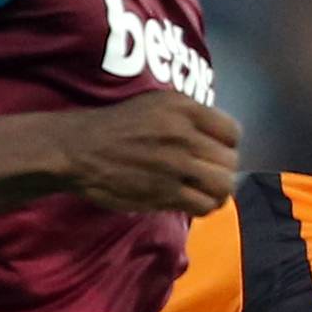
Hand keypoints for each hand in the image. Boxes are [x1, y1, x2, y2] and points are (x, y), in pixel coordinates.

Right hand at [61, 93, 241, 215]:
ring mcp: (176, 164)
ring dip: (217, 192)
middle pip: (230, 161)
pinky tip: (194, 202)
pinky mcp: (166, 192)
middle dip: (222, 170)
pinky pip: (204, 205)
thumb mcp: (156, 105)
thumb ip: (189, 118)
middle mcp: (184, 134)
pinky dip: (204, 207)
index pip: (232, 132)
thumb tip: (217, 141)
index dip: (228, 146)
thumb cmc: (116, 126)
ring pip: (223, 185)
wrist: (79, 149)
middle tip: (207, 175)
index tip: (215, 153)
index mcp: (184, 108)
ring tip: (205, 191)